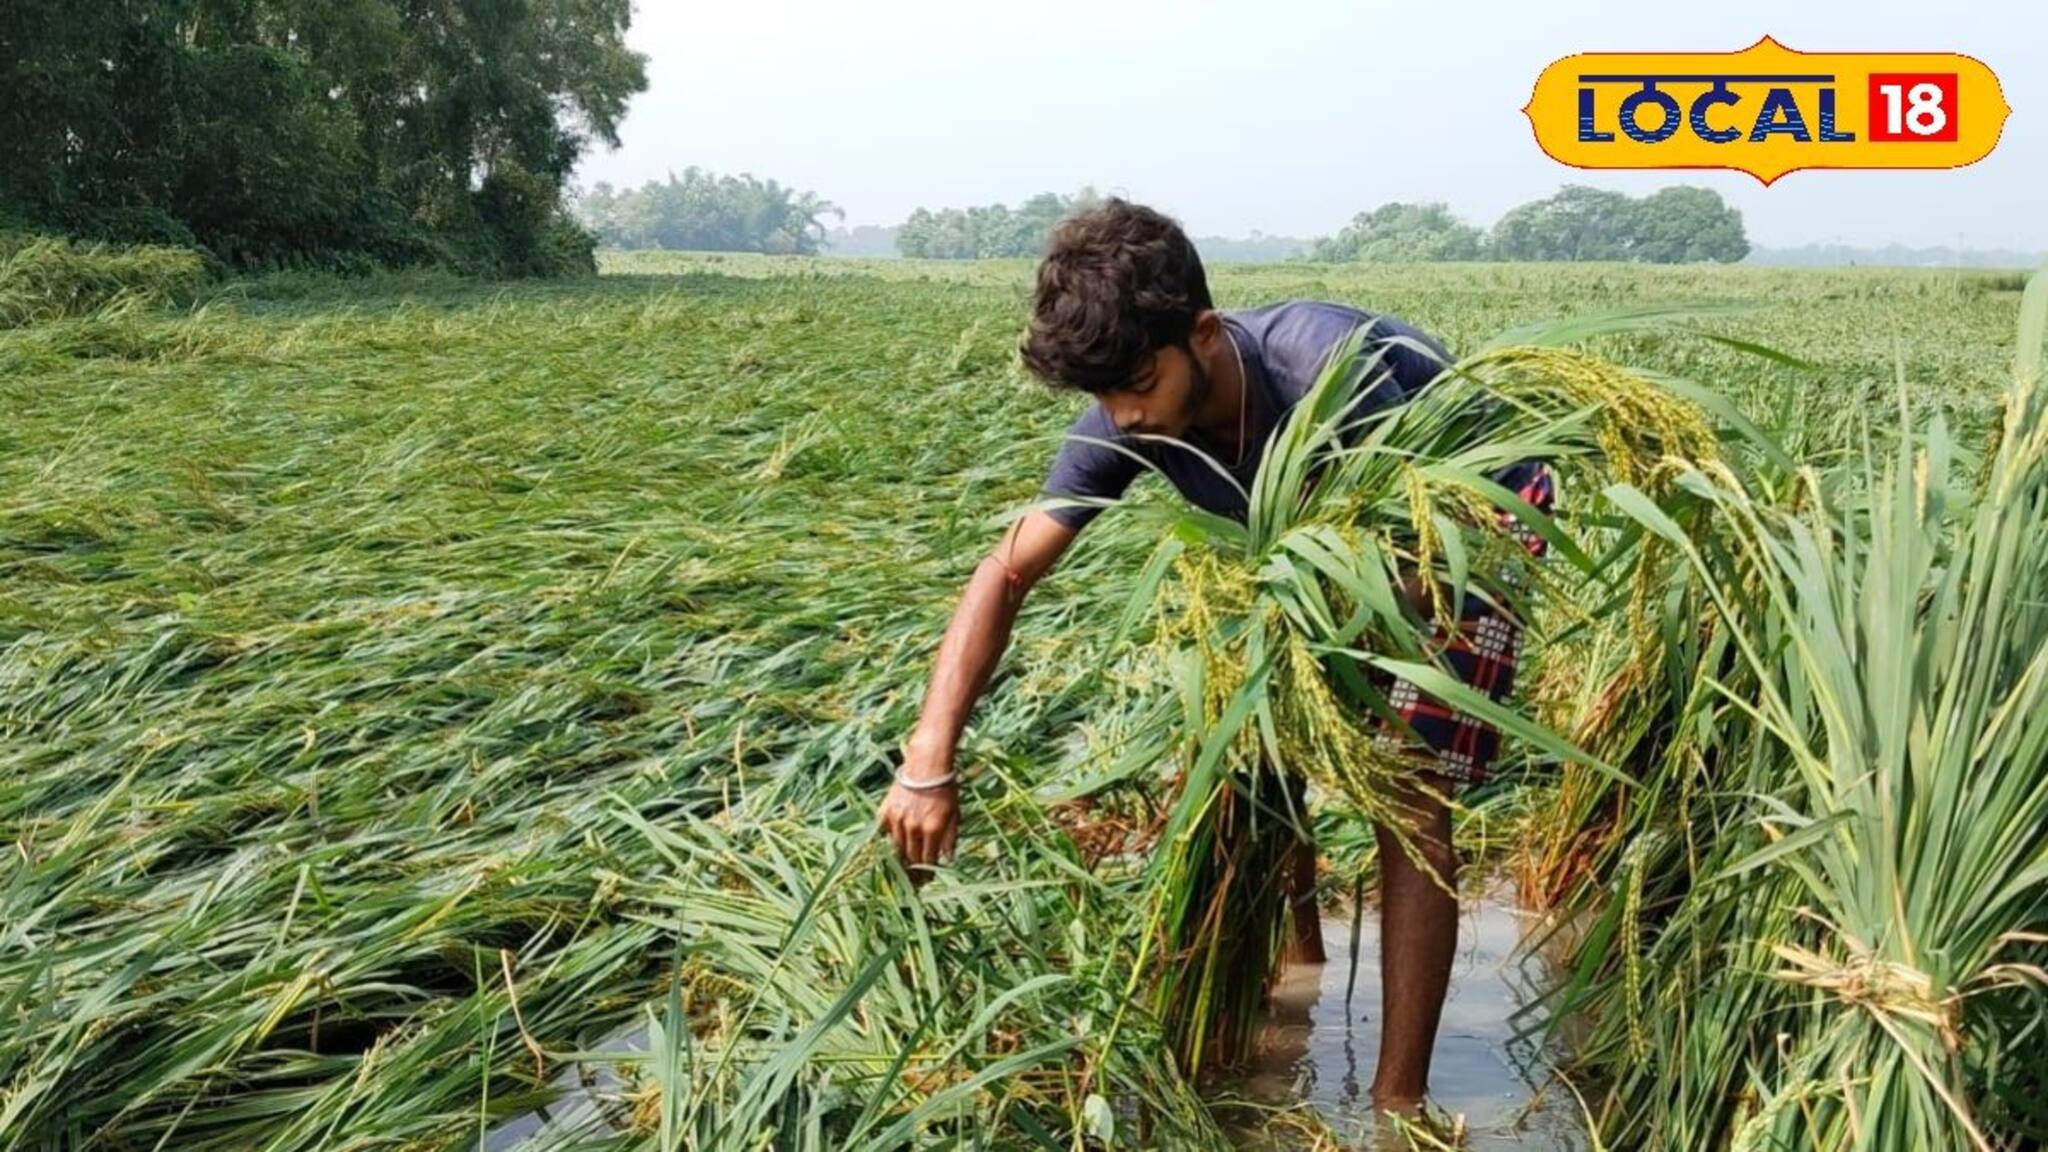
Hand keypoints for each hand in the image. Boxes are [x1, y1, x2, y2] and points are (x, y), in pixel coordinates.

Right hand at [876, 746, 959, 884]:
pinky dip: (889, 840)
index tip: (925, 881)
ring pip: (896, 848)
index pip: (927, 860)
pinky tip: (892, 845)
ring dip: (900, 859)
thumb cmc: (945, 788)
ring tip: (902, 868)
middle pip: (910, 857)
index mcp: (932, 829)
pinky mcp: (885, 811)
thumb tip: (947, 859)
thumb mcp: (954, 813)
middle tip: (913, 881)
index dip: (926, 873)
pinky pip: (885, 833)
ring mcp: (897, 819)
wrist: (926, 765)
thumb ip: (950, 837)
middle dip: (912, 871)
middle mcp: (913, 827)